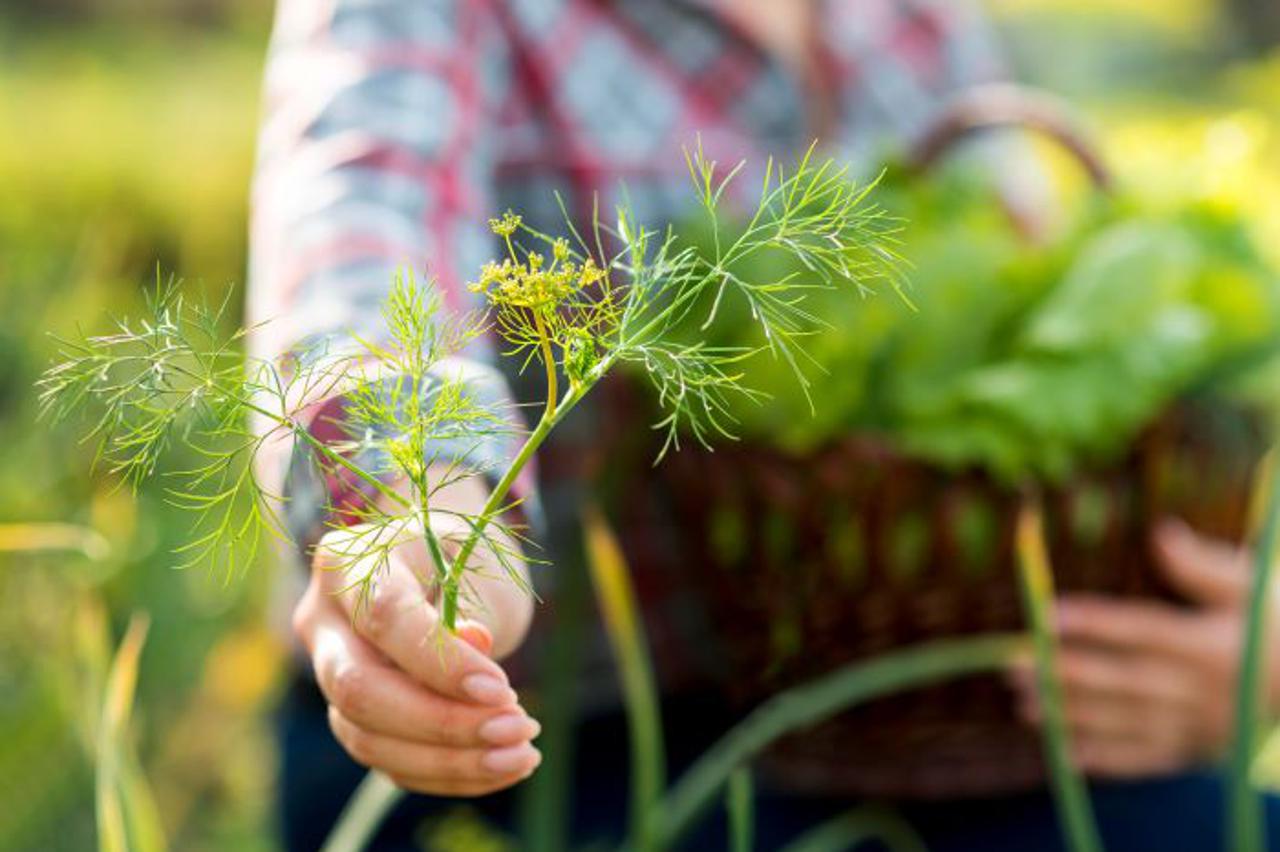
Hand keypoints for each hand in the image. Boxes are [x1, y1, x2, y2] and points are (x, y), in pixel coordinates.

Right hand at [292, 518, 541, 795]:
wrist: (435, 565)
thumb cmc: (456, 555)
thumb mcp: (470, 560)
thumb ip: (470, 606)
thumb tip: (476, 669)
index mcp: (349, 563)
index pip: (385, 618)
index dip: (442, 663)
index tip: (501, 690)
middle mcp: (322, 622)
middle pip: (359, 691)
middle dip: (442, 724)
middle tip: (517, 728)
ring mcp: (327, 675)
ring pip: (368, 740)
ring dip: (452, 761)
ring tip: (522, 755)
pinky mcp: (349, 718)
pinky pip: (388, 762)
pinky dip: (450, 775)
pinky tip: (503, 766)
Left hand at [1009, 518, 1275, 778]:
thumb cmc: (1279, 625)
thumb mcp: (1253, 587)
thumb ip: (1204, 567)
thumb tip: (1160, 532)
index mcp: (1211, 645)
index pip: (1142, 631)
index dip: (1093, 623)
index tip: (1046, 615)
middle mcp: (1202, 691)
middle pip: (1123, 681)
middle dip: (1065, 675)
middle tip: (1012, 667)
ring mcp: (1199, 726)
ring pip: (1127, 723)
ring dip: (1073, 717)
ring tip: (1024, 707)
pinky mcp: (1199, 751)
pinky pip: (1148, 760)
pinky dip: (1106, 760)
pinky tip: (1065, 754)